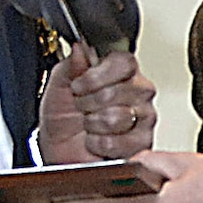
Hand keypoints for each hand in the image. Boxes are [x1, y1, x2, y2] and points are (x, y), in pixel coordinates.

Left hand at [39, 43, 155, 163]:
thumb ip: (71, 65)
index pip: (123, 62)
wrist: (59, 154)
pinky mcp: (143, 143)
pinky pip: (120, 142)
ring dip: (94, 125)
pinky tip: (97, 141)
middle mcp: (137, 92)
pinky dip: (99, 144)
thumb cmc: (62, 121)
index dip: (97, 76)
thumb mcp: (59, 86)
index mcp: (120, 72)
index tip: (78, 86)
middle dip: (90, 104)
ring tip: (90, 126)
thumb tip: (81, 48)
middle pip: (119, 90)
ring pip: (118, 117)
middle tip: (83, 109)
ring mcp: (143, 117)